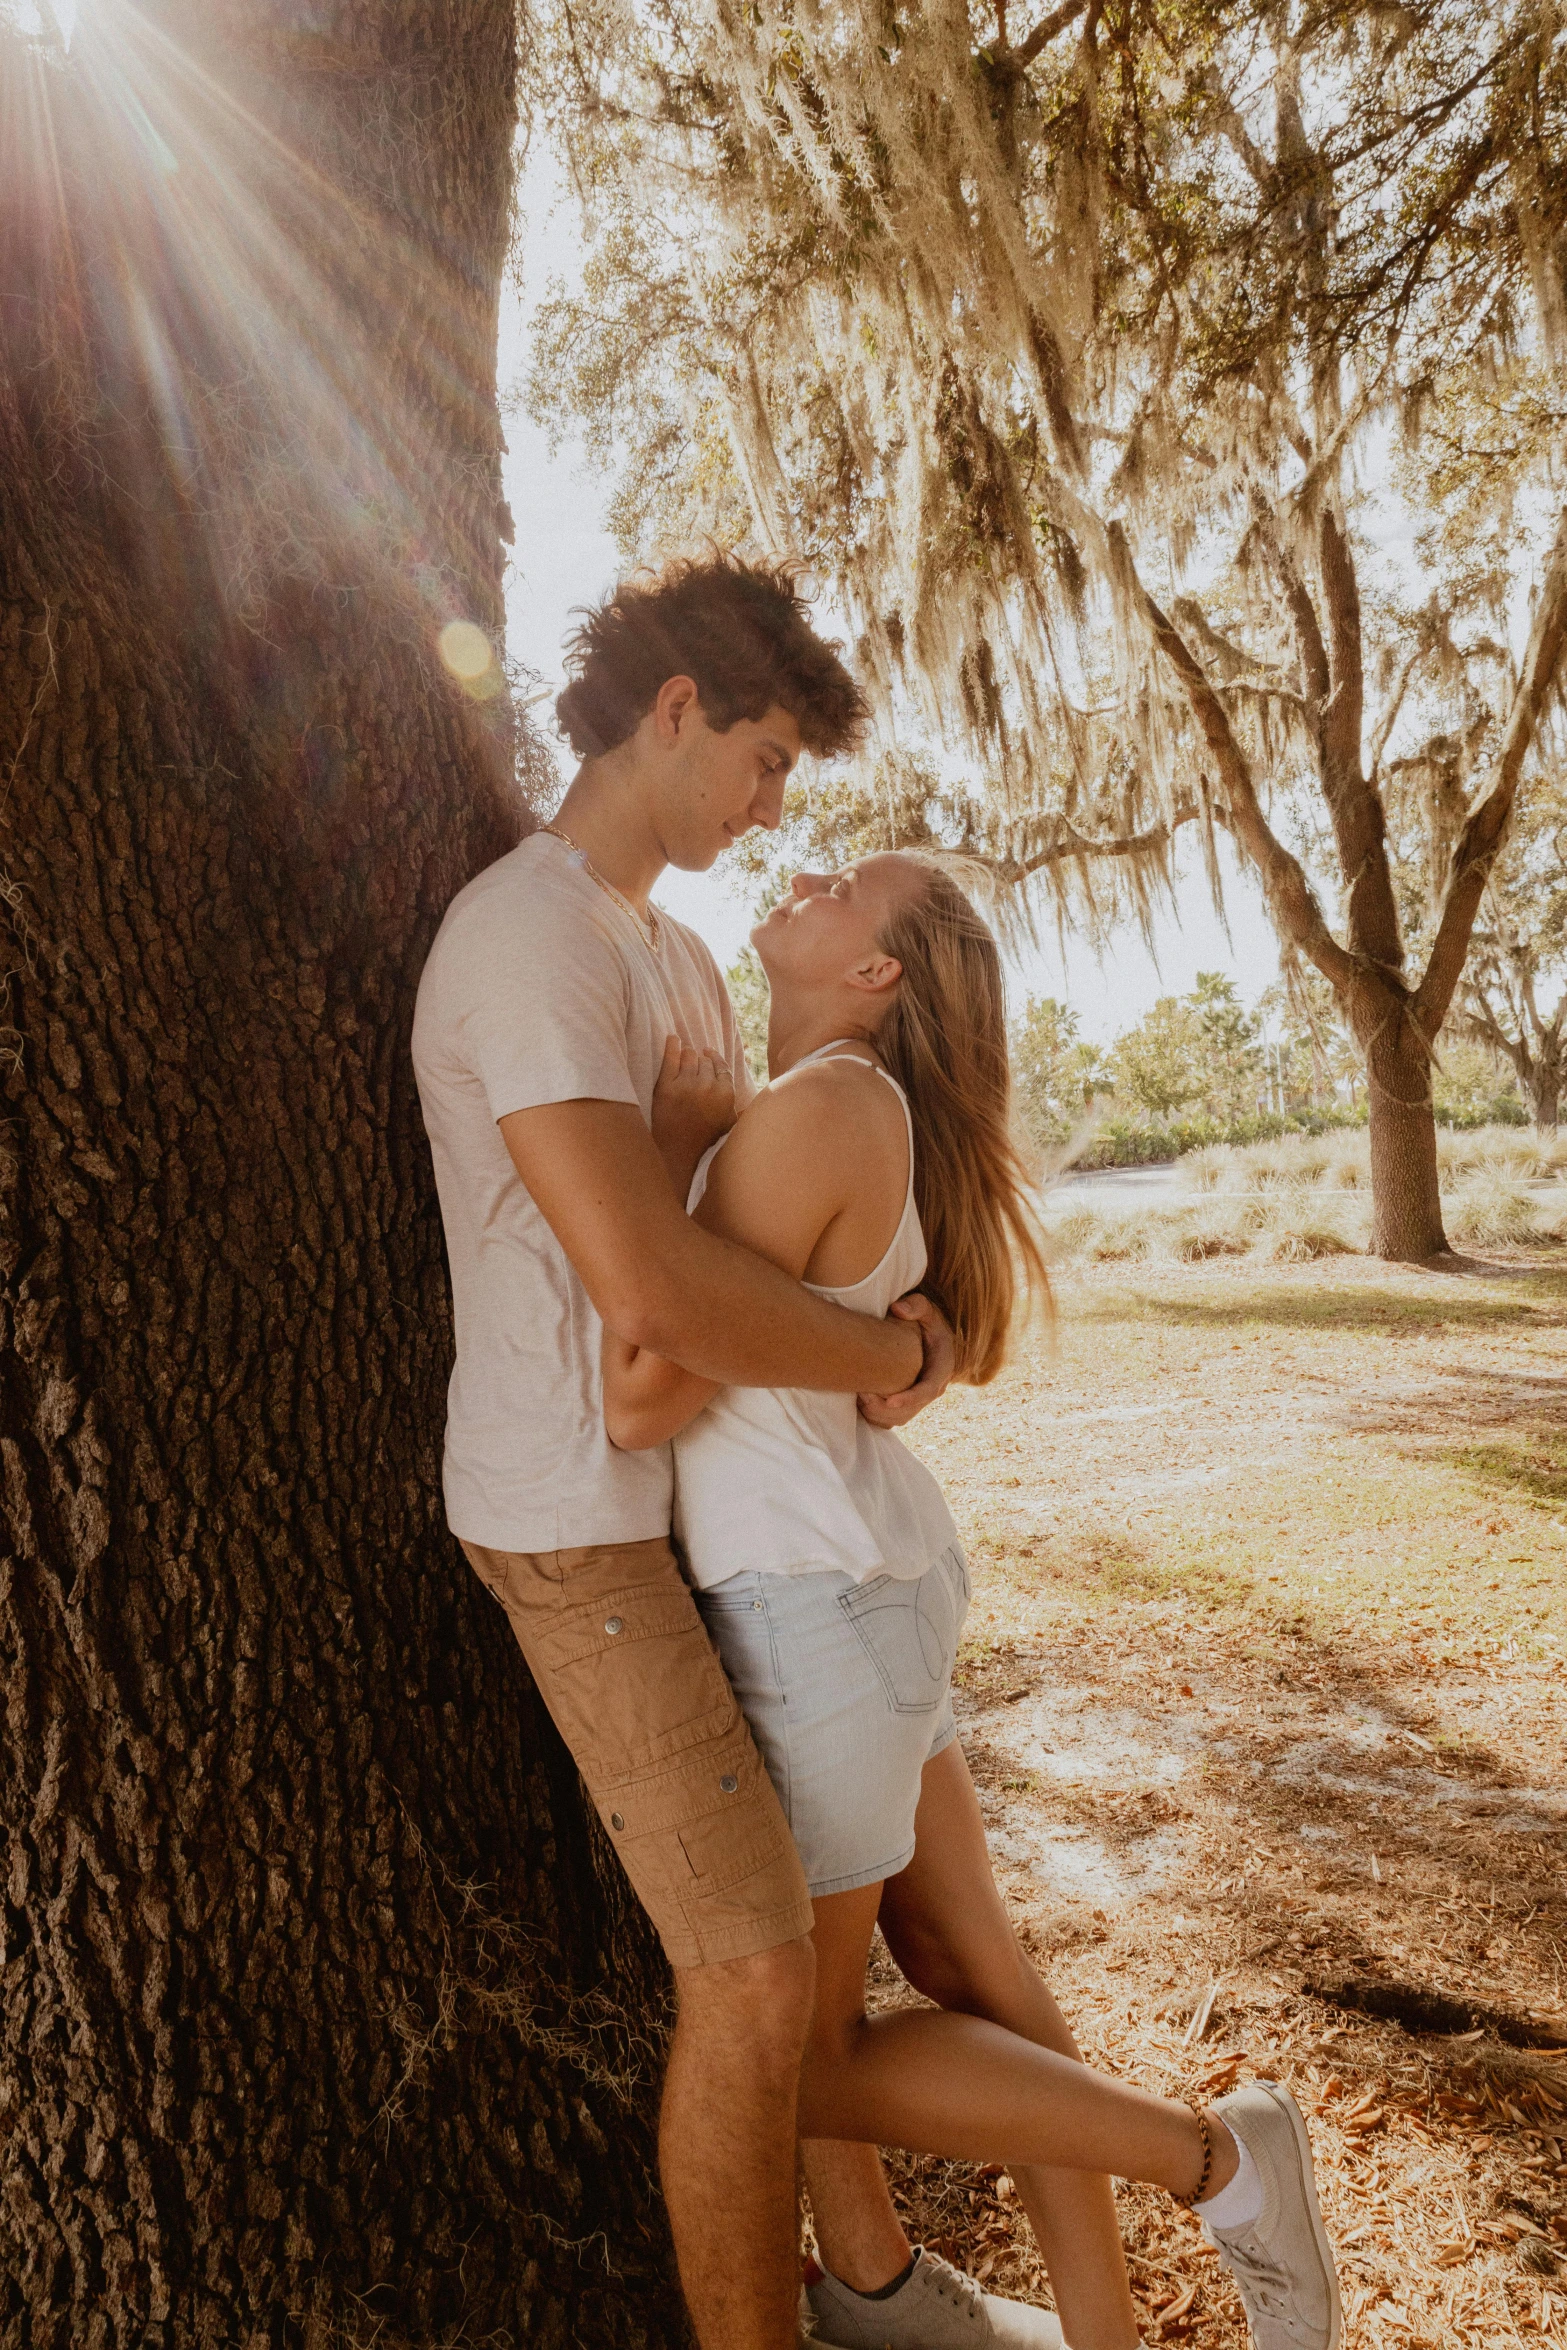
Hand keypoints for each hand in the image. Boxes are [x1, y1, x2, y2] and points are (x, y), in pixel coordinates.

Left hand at [650, 1034, 736, 1190]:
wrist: (679, 1156)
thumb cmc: (708, 1141)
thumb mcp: (731, 1122)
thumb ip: (740, 1102)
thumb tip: (748, 1085)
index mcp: (726, 1093)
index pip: (721, 1067)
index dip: (715, 1058)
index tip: (709, 1053)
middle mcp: (708, 1086)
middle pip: (705, 1061)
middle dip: (700, 1060)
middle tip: (695, 1060)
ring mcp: (686, 1086)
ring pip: (689, 1056)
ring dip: (688, 1054)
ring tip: (684, 1052)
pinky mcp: (665, 1088)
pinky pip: (669, 1059)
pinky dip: (671, 1046)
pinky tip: (672, 1039)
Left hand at [858, 1292, 954, 1427]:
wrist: (927, 1335)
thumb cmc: (925, 1320)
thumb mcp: (925, 1308)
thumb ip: (915, 1305)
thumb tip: (898, 1309)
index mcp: (942, 1367)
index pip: (929, 1390)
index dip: (910, 1398)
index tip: (890, 1400)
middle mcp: (934, 1387)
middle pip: (912, 1410)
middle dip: (886, 1408)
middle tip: (862, 1397)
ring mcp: (920, 1398)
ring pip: (899, 1418)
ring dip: (878, 1414)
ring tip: (857, 1398)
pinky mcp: (907, 1403)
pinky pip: (891, 1419)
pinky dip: (874, 1415)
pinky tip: (858, 1401)